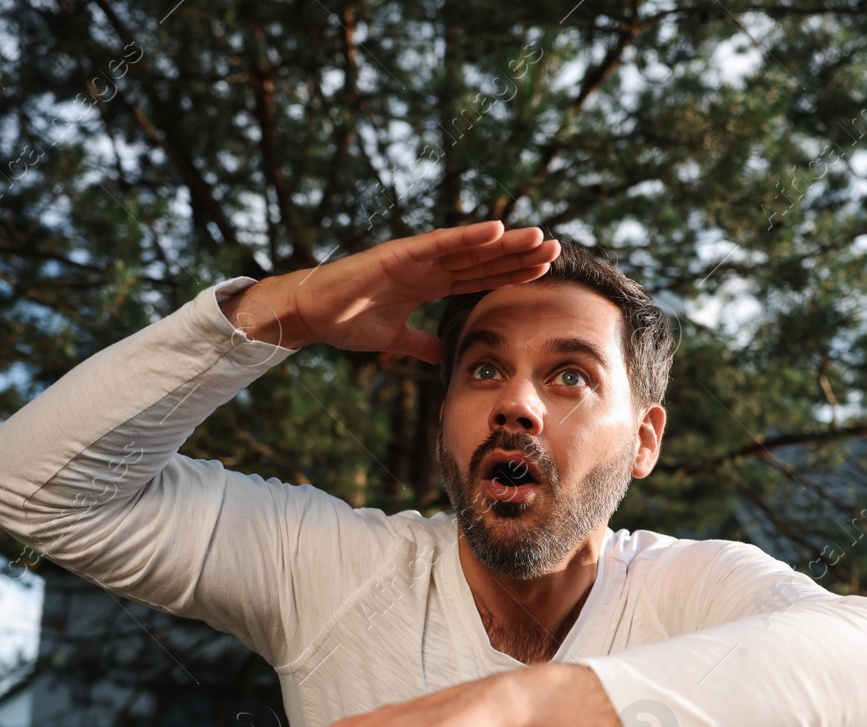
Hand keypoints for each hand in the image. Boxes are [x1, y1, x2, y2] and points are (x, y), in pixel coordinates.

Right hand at [216, 220, 559, 361]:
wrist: (310, 314)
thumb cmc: (345, 321)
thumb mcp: (394, 339)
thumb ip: (421, 344)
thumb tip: (443, 356)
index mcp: (427, 283)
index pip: (478, 277)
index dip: (510, 273)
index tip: (542, 272)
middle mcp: (426, 265)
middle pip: (482, 259)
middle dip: (518, 254)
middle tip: (556, 249)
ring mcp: (415, 257)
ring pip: (470, 247)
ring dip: (505, 242)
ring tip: (539, 237)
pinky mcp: (399, 253)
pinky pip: (439, 244)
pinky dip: (467, 236)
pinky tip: (496, 230)